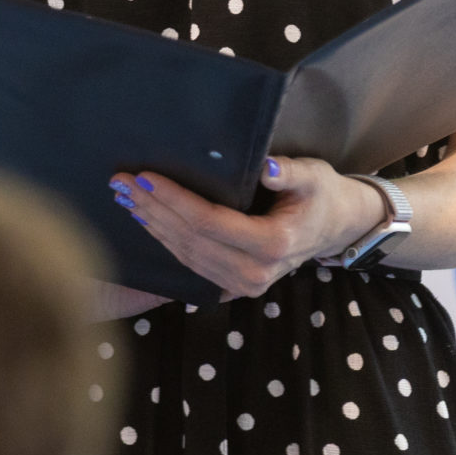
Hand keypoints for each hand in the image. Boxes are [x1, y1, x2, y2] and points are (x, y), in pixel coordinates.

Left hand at [109, 157, 389, 300]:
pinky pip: (192, 265)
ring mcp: (243, 286)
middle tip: (121, 182)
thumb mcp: (314, 175)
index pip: (209, 222)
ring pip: (186, 257)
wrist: (335, 227)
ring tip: (125, 198)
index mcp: (273, 244)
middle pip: (191, 241)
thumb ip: (289, 173)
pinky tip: (145, 220)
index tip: (145, 177)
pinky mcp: (233, 286)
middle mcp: (254, 273)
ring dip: (152, 226)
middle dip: (152, 210)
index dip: (174, 200)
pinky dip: (166, 242)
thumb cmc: (322, 194)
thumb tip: (266, 168)